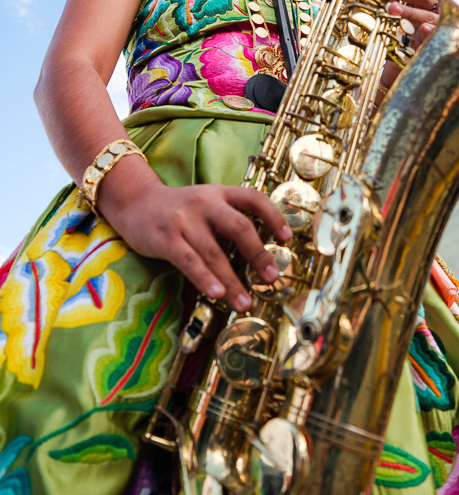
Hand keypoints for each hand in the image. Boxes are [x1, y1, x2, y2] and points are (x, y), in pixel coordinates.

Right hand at [102, 172, 290, 312]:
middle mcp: (204, 202)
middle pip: (238, 226)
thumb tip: (261, 252)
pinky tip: (217, 293)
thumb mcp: (207, 203)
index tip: (287, 238)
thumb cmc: (179, 209)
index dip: (274, 217)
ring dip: (232, 279)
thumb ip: (230, 218)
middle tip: (271, 277)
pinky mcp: (165, 238)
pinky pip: (188, 260)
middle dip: (258, 254)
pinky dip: (204, 278)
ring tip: (244, 301)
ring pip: (213, 251)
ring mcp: (184, 219)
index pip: (254, 198)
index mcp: (220, 193)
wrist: (135, 202)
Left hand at [379, 0, 439, 48]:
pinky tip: (424, 28)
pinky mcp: (437, 37)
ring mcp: (437, 20)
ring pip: (426, 13)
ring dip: (409, 10)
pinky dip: (430, 30)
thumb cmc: (415, 19)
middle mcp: (435, 3)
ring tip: (392, 8)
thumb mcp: (405, 4)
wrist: (428, 44)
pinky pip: (435, 32)